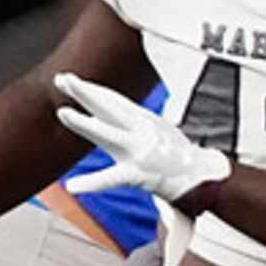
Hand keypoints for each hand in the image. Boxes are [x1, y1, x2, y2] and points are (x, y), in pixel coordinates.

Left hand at [54, 73, 228, 205]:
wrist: (202, 176)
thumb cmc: (174, 154)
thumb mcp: (154, 129)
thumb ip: (127, 121)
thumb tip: (98, 114)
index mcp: (143, 120)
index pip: (113, 101)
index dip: (91, 90)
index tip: (69, 81)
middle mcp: (140, 131)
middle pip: (109, 108)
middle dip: (86, 93)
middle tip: (64, 79)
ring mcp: (139, 151)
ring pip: (109, 134)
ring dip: (86, 124)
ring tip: (64, 114)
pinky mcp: (139, 173)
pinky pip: (112, 179)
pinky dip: (92, 183)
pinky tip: (73, 186)